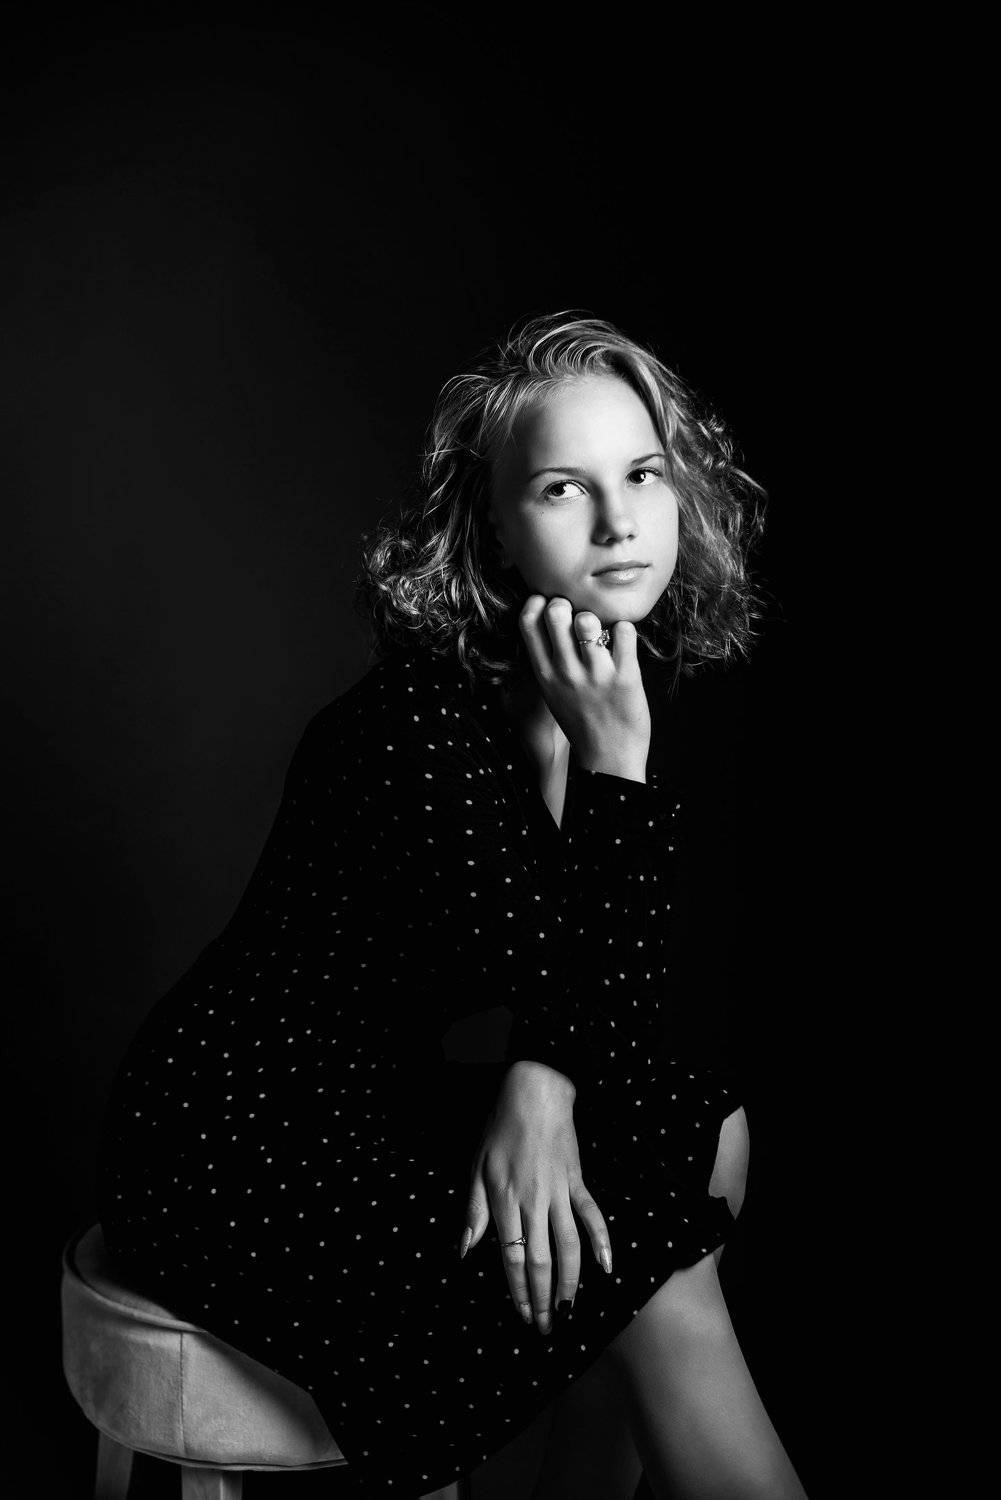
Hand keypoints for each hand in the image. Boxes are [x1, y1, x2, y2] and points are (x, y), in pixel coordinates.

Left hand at [459, 1060, 612, 1334]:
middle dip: (542, 1299)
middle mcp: (534, 1201)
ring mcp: (560, 1192)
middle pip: (541, 1260)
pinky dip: (603, 1242)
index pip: (512, 1257)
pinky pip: (593, 1216)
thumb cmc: (500, 1128)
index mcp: (505, 1200)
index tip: (522, 1315)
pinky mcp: (579, 1181)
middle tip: (545, 1328)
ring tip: (569, 1311)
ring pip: (569, 1246)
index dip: (518, 1291)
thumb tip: (463, 1252)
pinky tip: (607, 1269)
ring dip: (570, 1283)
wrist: (535, 1091)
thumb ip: (473, 1212)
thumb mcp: (476, 1168)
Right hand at [518, 595, 650, 776]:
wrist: (608, 760)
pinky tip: (622, 643)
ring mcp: (596, 675)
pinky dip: (625, 629)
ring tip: (602, 631)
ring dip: (596, 617)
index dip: (537, 604)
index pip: (527, 622)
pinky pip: (624, 631)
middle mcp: (566, 672)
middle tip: (578, 616)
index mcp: (545, 675)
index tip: (549, 605)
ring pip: (588, 620)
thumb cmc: (582, 722)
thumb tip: (549, 619)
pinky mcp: (626, 678)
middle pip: (556, 613)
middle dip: (567, 604)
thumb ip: (549, 661)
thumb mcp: (553, 693)